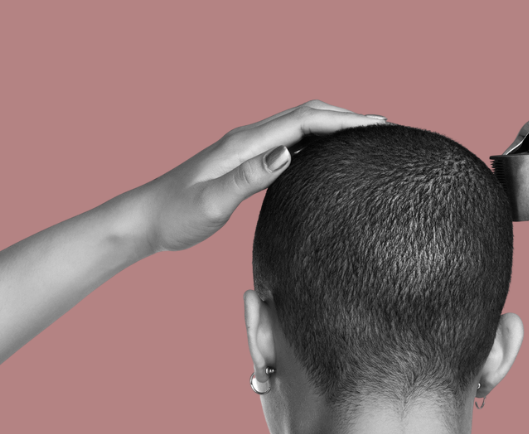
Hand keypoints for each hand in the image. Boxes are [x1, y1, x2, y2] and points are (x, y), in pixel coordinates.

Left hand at [137, 101, 385, 252]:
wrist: (145, 220)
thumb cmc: (175, 215)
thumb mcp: (210, 202)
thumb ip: (246, 179)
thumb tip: (285, 156)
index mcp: (245, 144)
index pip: (303, 121)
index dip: (342, 121)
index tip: (376, 126)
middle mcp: (248, 141)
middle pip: (306, 117)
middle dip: (345, 118)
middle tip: (383, 129)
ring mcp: (247, 153)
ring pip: (299, 131)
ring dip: (332, 130)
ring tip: (365, 140)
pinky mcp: (244, 167)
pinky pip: (289, 148)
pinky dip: (315, 147)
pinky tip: (329, 161)